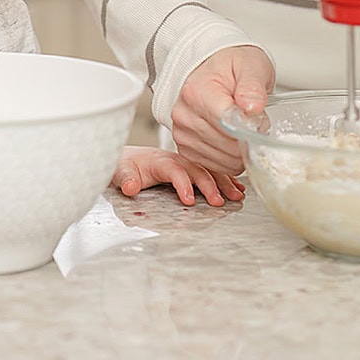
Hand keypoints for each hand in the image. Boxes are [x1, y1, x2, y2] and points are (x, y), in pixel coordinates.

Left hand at [112, 146, 245, 205]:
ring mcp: (186, 162)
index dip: (182, 184)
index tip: (189, 200)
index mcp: (159, 161)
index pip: (174, 170)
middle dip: (209, 185)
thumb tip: (131, 187)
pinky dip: (226, 179)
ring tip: (236, 196)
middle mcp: (176, 159)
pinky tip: (238, 188)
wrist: (129, 158)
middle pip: (196, 169)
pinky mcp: (192, 167)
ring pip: (208, 170)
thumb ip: (126, 179)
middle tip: (219, 202)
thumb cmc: (127, 166)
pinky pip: (211, 171)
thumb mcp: (120, 172)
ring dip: (223, 182)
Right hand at [171, 45, 274, 175]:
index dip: (251, 128)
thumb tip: (252, 108)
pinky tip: (232, 142)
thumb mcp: (250, 66)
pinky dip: (230, 159)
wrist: (213, 69)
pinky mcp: (185, 148)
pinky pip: (215, 166)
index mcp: (197, 92)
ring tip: (240, 129)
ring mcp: (182, 133)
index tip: (259, 118)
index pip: (228, 126)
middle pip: (227, 146)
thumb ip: (252, 86)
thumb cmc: (231, 67)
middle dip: (248, 140)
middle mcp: (184, 115)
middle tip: (252, 122)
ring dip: (240, 152)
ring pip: (224, 161)